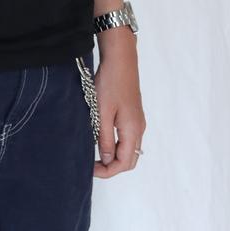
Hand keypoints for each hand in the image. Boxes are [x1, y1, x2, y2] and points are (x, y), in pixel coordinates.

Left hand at [93, 32, 145, 178]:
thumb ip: (105, 138)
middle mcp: (139, 128)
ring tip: (95, 152)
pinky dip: (117, 144)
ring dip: (114, 155)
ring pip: (129, 148)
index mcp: (133, 130)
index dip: (108, 171)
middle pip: (129, 159)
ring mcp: (137, 121)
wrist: (121, 59)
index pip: (124, 163)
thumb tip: (107, 160)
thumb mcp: (103, 112)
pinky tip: (102, 137)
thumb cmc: (110, 83)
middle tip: (93, 164)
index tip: (91, 169)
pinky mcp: (133, 113)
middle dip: (112, 166)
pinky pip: (127, 137)